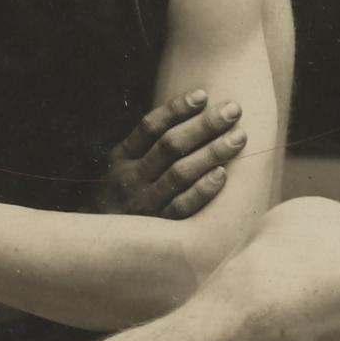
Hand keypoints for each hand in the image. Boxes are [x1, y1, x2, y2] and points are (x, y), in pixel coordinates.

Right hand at [94, 90, 246, 219]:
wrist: (101, 246)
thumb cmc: (122, 196)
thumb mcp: (122, 167)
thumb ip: (146, 144)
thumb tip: (191, 109)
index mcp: (121, 158)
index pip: (150, 126)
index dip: (176, 109)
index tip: (203, 94)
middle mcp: (130, 178)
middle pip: (170, 146)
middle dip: (204, 125)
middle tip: (233, 110)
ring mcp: (143, 204)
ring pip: (180, 173)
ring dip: (211, 153)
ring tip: (238, 137)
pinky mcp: (159, 228)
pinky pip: (183, 207)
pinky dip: (202, 190)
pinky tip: (222, 174)